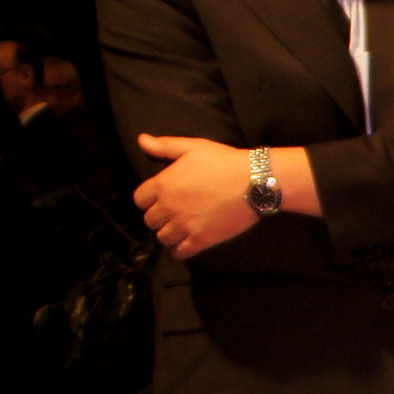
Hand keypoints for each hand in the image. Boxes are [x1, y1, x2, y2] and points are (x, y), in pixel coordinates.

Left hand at [134, 135, 257, 256]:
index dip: (148, 199)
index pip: (139, 200)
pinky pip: (179, 252)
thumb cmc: (224, 161)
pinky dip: (178, 250)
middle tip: (171, 214)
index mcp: (163, 184)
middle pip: (150, 221)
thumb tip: (142, 140)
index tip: (159, 199)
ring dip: (168, 234)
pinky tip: (184, 243)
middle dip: (158, 217)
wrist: (254, 182)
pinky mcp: (201, 239)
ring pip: (163, 238)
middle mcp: (169, 207)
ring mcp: (185, 225)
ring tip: (178, 229)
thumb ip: (164, 146)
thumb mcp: (192, 147)